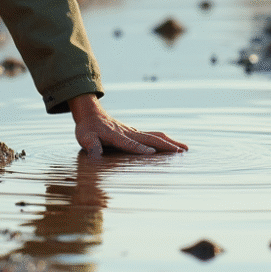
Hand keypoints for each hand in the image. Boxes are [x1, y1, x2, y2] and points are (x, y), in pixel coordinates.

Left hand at [68, 93, 187, 156]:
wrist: (91, 113)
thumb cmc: (87, 128)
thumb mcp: (85, 138)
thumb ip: (92, 147)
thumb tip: (95, 158)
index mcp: (117, 136)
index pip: (130, 144)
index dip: (140, 149)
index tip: (152, 153)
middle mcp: (128, 133)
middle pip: (150, 139)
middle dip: (166, 145)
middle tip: (182, 152)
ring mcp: (133, 132)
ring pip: (154, 136)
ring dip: (170, 142)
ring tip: (185, 149)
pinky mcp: (134, 133)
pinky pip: (152, 136)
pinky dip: (164, 140)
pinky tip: (172, 145)